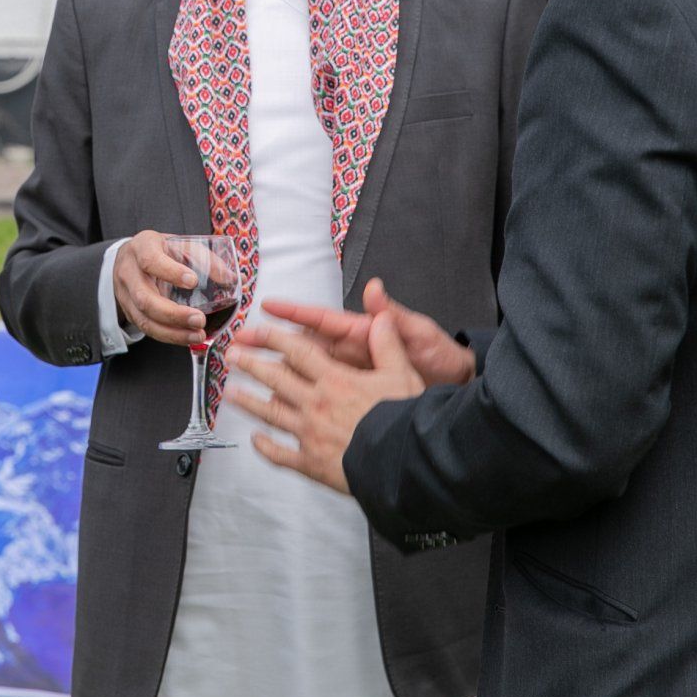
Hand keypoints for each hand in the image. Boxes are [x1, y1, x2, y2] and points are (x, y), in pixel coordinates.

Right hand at [113, 231, 207, 346]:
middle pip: (144, 298)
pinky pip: (147, 328)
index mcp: (141, 247)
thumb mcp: (179, 244)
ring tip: (197, 335)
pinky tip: (187, 338)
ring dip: (172, 332)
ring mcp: (125, 295)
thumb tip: (230, 277)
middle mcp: (128, 272)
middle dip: (173, 313)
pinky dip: (168, 336)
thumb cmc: (160, 250)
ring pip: (144, 319)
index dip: (170, 272)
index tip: (193, 281)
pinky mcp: (129, 312)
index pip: (150, 260)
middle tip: (199, 319)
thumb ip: (204, 258)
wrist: (131, 258)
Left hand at [225, 309, 426, 492]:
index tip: (256, 330)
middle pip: (275, 379)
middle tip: (232, 356)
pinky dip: (265, 447)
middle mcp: (315, 403)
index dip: (275, 338)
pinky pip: (281, 454)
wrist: (402, 465)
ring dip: (248, 402)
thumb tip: (383, 317)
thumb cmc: (404, 420)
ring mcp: (309, 434)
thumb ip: (387, 345)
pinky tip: (255, 440)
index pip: (298, 352)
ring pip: (270, 413)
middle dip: (251, 365)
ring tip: (230, 393)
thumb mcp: (402, 375)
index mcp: (335, 380)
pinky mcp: (310, 462)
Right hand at [259, 278, 474, 387]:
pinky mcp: (351, 400)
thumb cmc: (439, 359)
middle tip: (241, 342)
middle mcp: (350, 354)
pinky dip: (295, 402)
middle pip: (302, 347)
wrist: (455, 390)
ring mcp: (348, 377)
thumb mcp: (418, 335)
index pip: (322, 320)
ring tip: (246, 375)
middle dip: (270, 342)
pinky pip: (317, 399)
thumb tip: (375, 288)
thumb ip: (392, 317)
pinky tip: (273, 408)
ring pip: (303, 374)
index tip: (268, 306)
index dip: (294, 313)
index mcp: (362, 333)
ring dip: (275, 373)